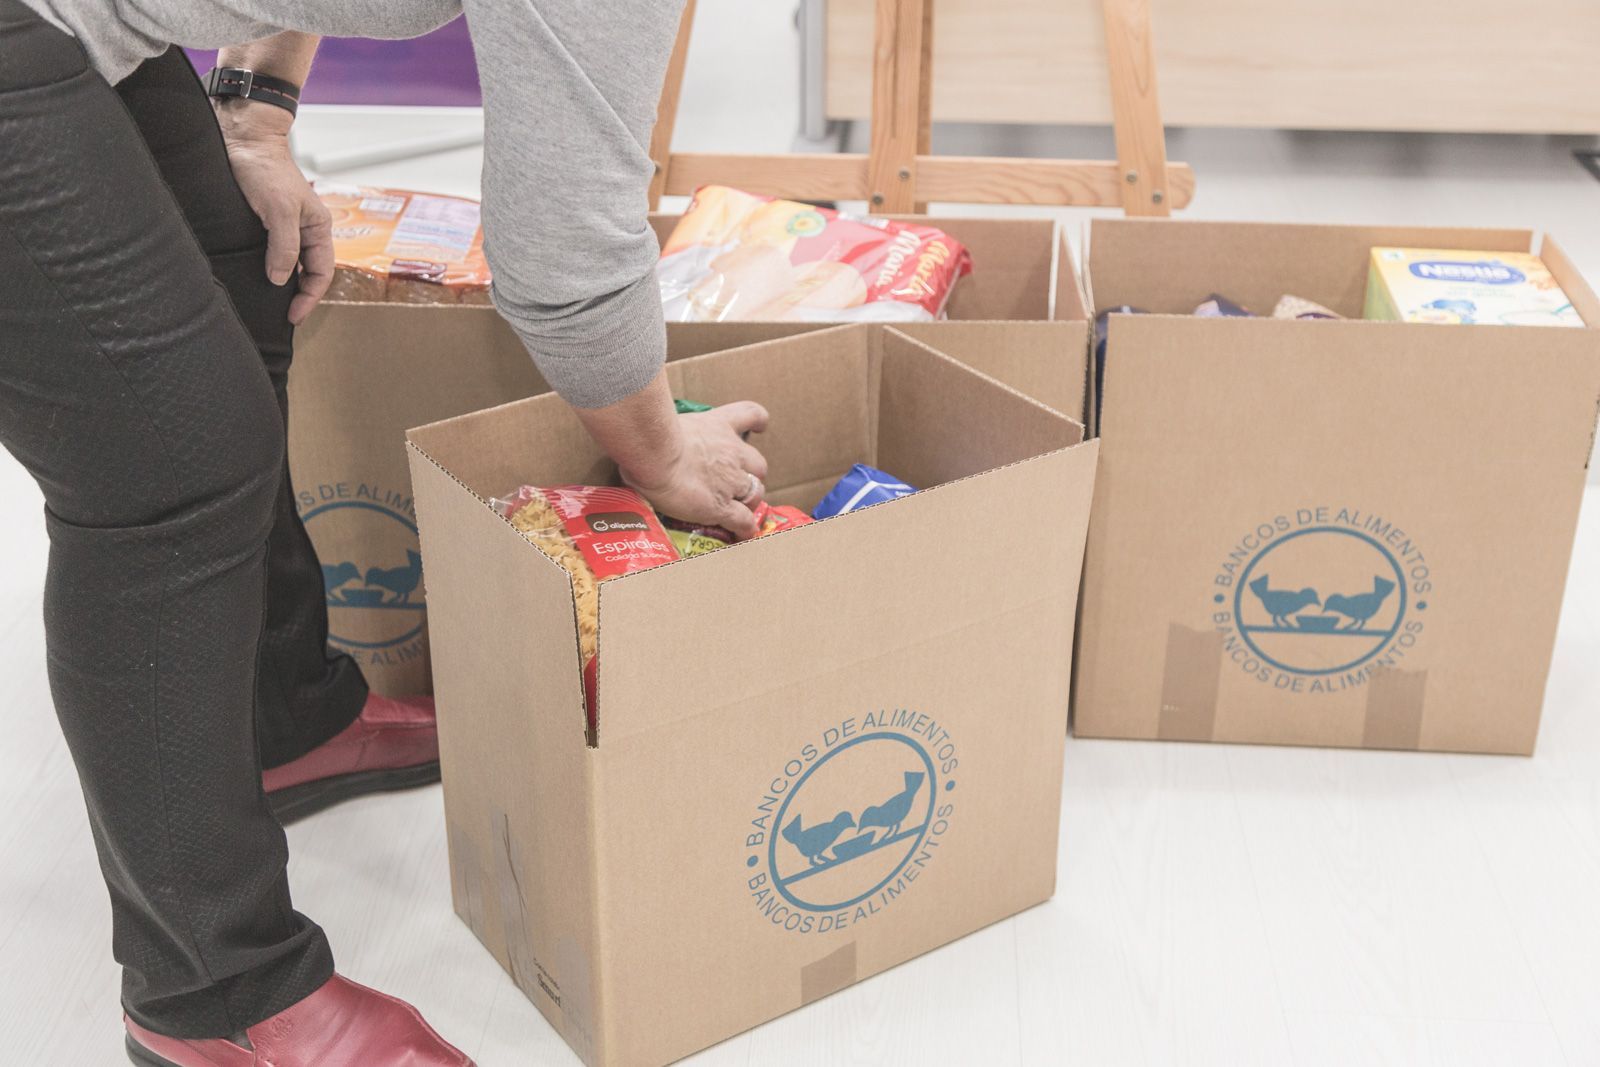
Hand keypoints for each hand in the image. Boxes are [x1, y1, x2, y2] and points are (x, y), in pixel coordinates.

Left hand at [216, 103, 332, 324]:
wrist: (243, 138)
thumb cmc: (265, 168)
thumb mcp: (278, 211)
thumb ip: (284, 247)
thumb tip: (280, 280)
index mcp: (318, 227)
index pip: (321, 273)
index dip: (309, 297)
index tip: (292, 316)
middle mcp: (305, 229)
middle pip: (307, 272)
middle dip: (299, 295)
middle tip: (281, 316)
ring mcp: (284, 226)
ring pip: (289, 263)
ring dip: (282, 283)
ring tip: (269, 302)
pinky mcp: (264, 221)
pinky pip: (271, 252)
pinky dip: (267, 268)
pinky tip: (255, 277)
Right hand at [622, 403, 770, 538]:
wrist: (655, 453)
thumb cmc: (648, 434)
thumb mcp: (663, 423)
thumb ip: (664, 431)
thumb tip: (639, 440)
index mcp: (718, 424)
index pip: (751, 415)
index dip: (758, 422)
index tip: (759, 427)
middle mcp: (731, 451)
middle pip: (758, 464)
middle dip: (751, 473)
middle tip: (736, 482)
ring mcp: (730, 480)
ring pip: (755, 493)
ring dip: (749, 501)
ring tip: (738, 509)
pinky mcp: (722, 506)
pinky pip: (743, 521)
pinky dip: (745, 528)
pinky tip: (742, 534)